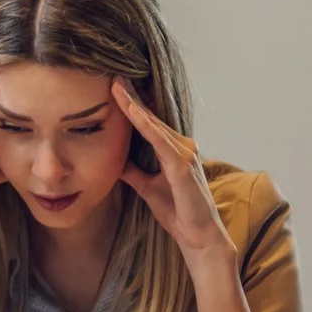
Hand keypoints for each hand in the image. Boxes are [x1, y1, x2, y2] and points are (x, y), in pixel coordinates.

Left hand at [109, 80, 227, 268]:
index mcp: (173, 151)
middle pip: (151, 117)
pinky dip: (145, 124)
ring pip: (154, 124)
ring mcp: (184, 154)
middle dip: (132, 96)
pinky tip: (131, 111)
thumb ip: (133, 171)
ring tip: (117, 85)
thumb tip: (114, 159)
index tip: (114, 86)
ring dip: (135, 104)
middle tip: (114, 74)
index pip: (148, 123)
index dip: (132, 104)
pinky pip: (160, 141)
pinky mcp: (182, 166)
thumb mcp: (146, 187)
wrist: (198, 238)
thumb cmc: (178, 213)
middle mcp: (182, 147)